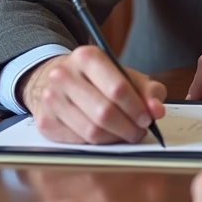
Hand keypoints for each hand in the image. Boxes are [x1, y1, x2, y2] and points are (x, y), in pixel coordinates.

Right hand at [19, 46, 165, 143]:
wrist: (51, 78)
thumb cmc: (95, 79)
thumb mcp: (123, 75)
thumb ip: (147, 90)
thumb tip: (157, 110)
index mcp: (86, 57)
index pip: (117, 88)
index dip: (136, 108)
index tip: (147, 119)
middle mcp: (64, 75)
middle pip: (104, 112)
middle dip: (128, 127)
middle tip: (138, 132)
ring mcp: (51, 99)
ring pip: (91, 132)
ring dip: (114, 138)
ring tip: (124, 134)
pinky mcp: (45, 122)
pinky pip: (78, 142)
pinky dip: (97, 144)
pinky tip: (104, 136)